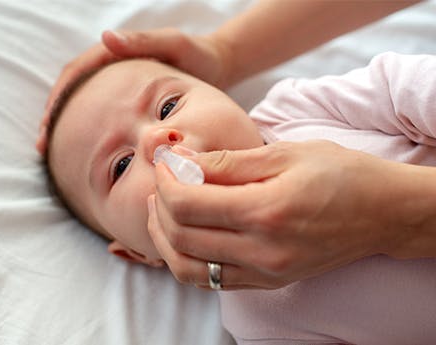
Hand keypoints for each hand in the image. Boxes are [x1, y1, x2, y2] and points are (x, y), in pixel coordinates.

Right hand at [36, 28, 230, 154]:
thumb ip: (143, 42)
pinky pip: (103, 116)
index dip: (58, 98)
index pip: (75, 74)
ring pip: (85, 107)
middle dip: (55, 118)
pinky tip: (89, 153)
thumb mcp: (173, 44)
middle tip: (43, 146)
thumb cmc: (197, 54)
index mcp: (115, 53)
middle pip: (72, 93)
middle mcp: (111, 69)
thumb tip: (106, 38)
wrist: (217, 66)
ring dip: (68, 128)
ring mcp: (119, 87)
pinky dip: (91, 132)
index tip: (48, 123)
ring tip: (55, 155)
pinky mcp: (130, 101)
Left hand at [147, 141, 407, 288]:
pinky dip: (187, 259)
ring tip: (163, 210)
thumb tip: (179, 160)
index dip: (165, 179)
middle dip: (160, 205)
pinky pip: (212, 281)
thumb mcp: (284, 154)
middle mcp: (261, 251)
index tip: (166, 161)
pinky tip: (186, 235)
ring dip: (165, 239)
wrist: (383, 212)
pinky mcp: (268, 282)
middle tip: (163, 180)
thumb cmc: (340, 174)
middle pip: (181, 236)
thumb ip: (226, 161)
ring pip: (188, 268)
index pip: (188, 203)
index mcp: (265, 212)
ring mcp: (264, 272)